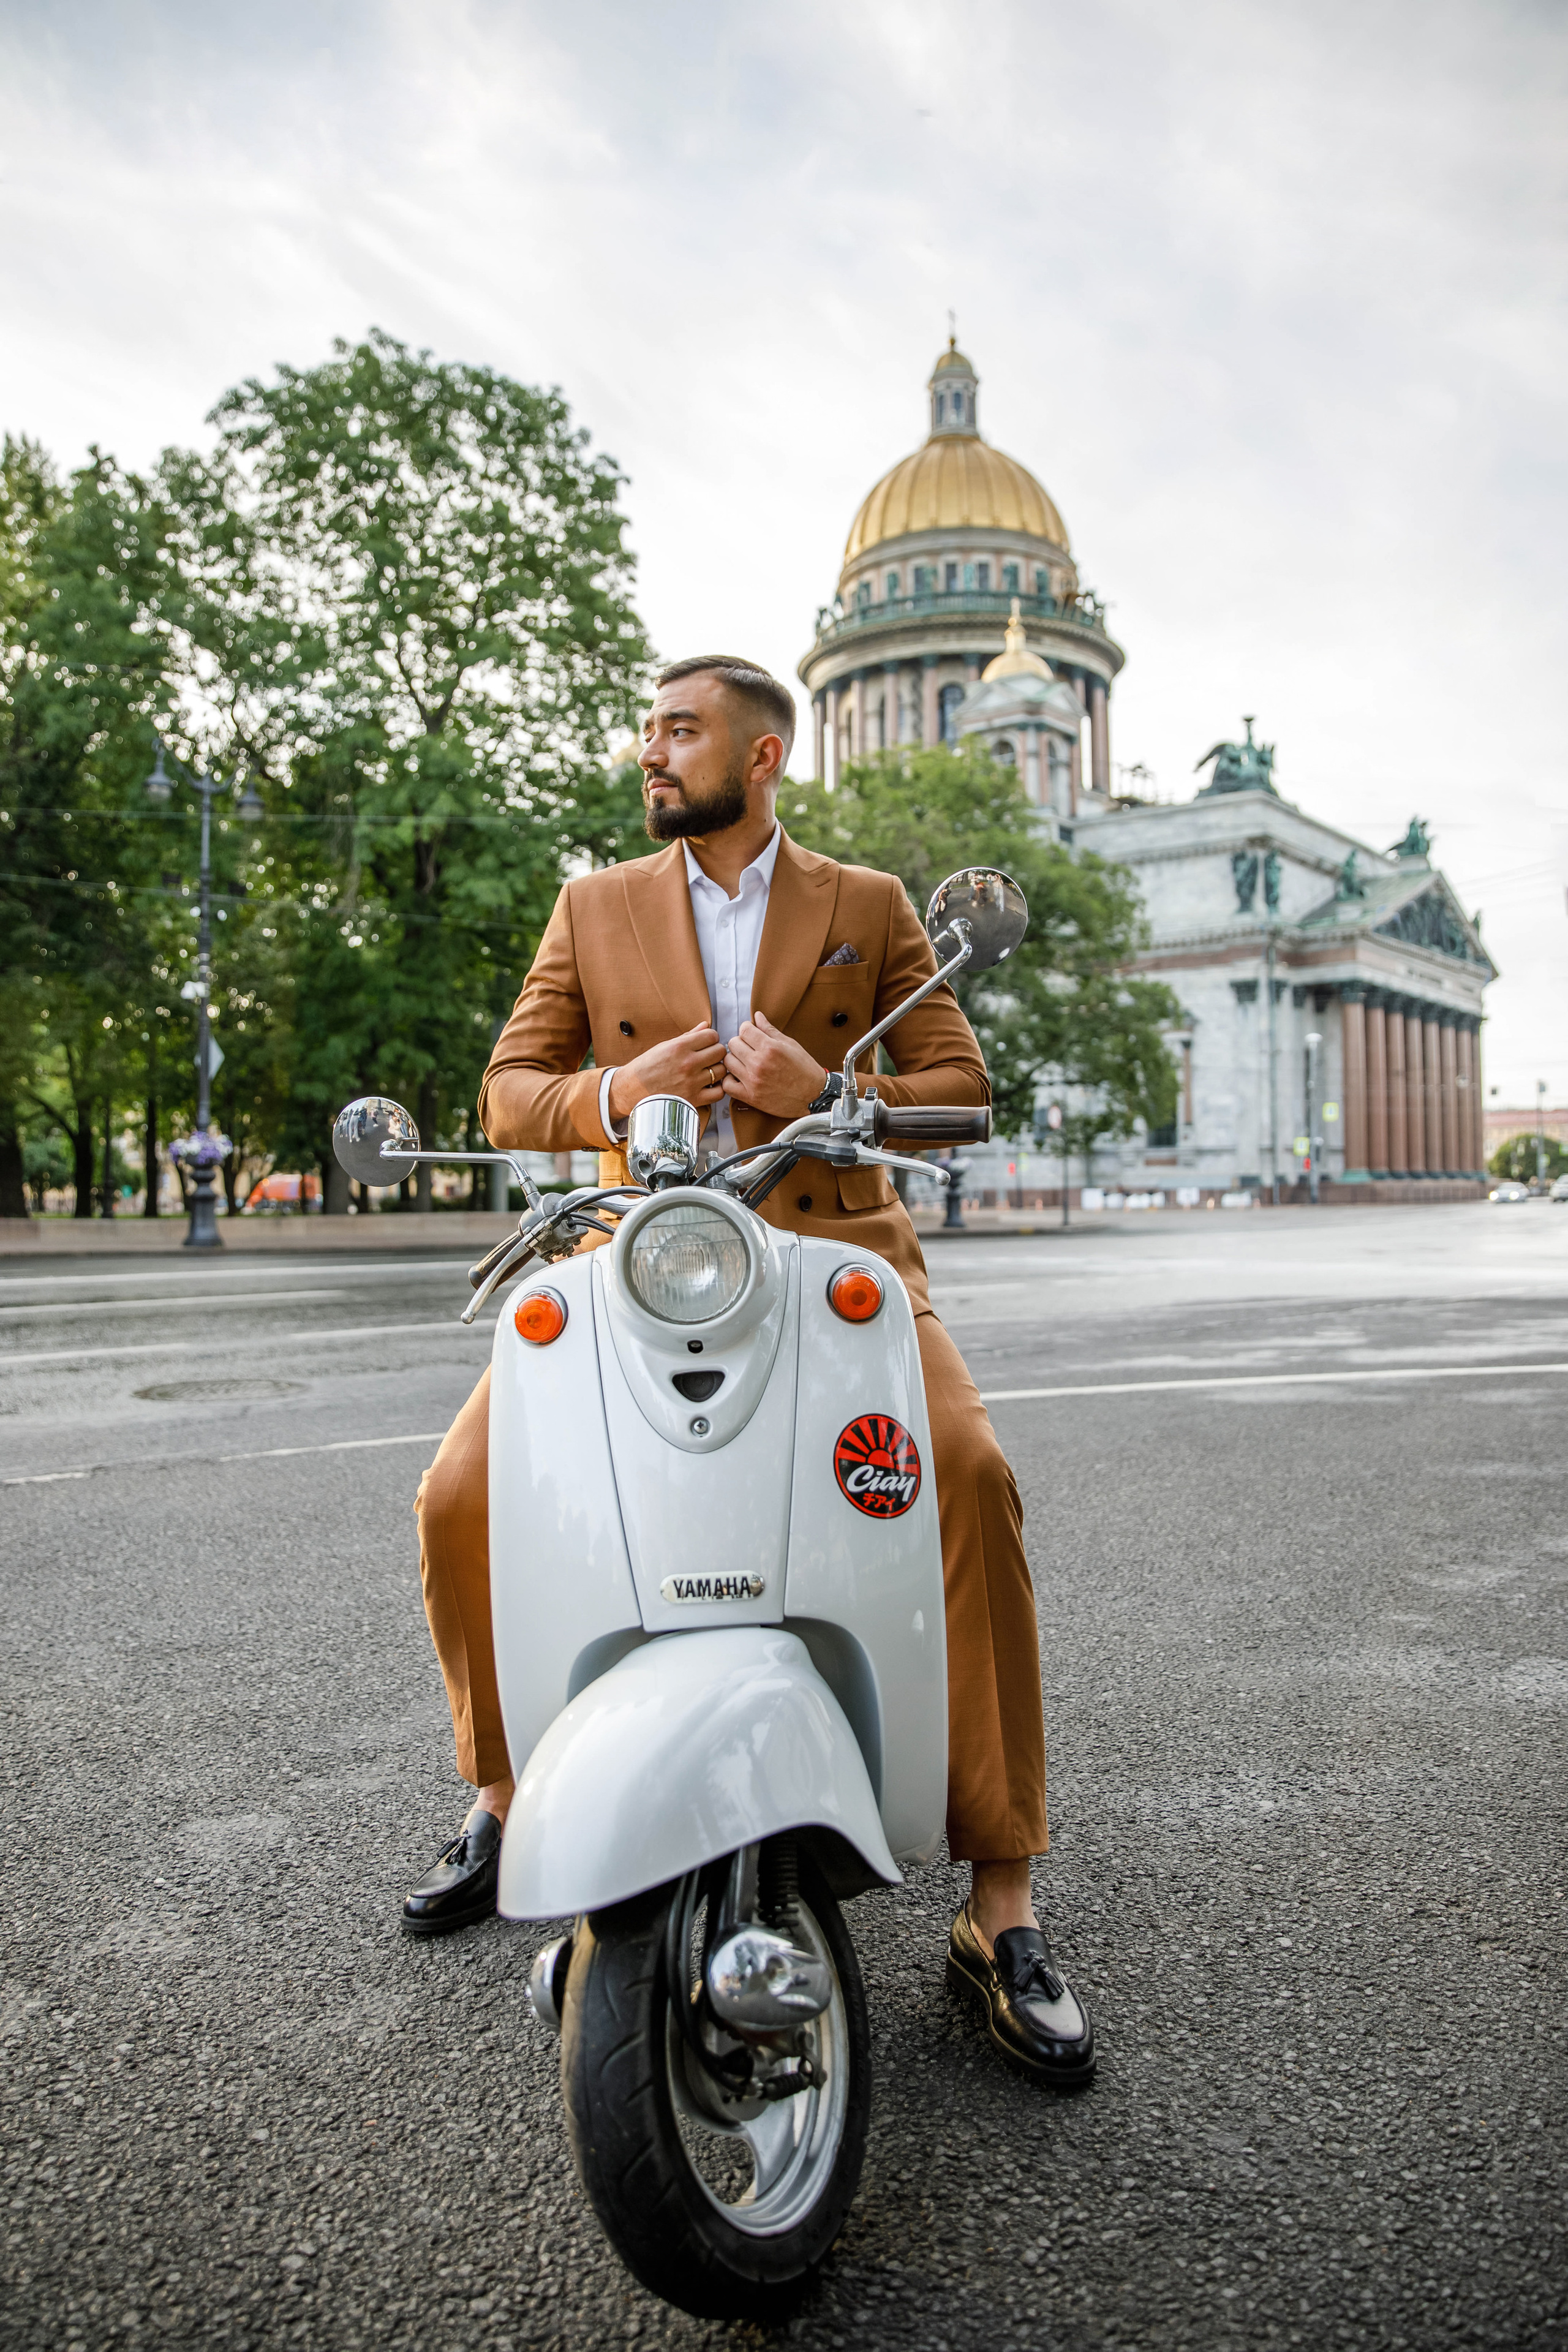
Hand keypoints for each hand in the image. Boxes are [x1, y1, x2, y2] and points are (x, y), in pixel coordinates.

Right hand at [607, 1023, 726, 1126]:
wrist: (632, 1090)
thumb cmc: (647, 1067)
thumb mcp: (665, 1046)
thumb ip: (688, 1035)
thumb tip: (706, 1025)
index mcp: (680, 1047)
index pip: (712, 1035)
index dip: (710, 1038)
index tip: (705, 1044)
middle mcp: (688, 1063)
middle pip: (720, 1051)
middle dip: (715, 1052)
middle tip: (707, 1057)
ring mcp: (692, 1082)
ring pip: (722, 1071)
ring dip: (717, 1070)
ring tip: (707, 1071)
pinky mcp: (694, 1099)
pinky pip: (719, 1092)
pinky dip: (717, 1088)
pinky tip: (709, 1085)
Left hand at [723, 1011, 826, 1121]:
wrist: (814, 1096)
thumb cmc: (805, 1069)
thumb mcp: (790, 1044)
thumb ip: (770, 1030)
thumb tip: (757, 1016)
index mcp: (770, 1048)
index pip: (744, 1029)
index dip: (747, 1029)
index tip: (752, 1034)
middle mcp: (759, 1063)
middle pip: (733, 1043)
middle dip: (740, 1042)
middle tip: (749, 1048)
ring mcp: (753, 1081)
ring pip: (728, 1062)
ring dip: (735, 1059)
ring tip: (744, 1062)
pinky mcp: (751, 1097)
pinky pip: (727, 1085)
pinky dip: (730, 1080)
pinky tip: (739, 1077)